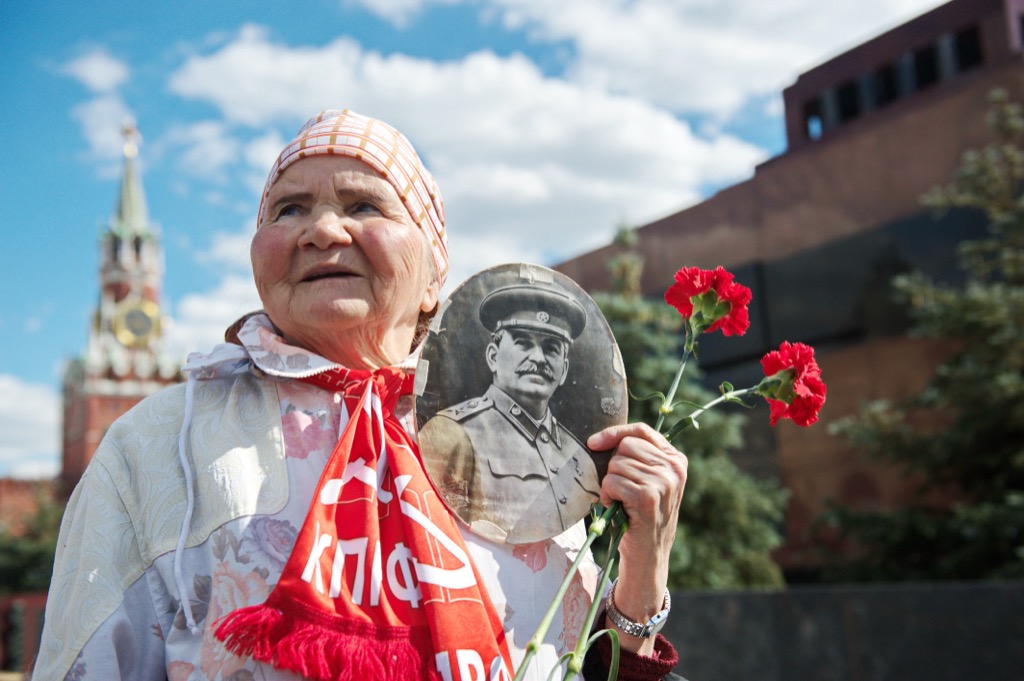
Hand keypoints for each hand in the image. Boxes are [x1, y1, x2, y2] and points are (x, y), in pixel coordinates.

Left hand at [588, 423, 686, 653]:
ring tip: (620, 503)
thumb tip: (602, 438)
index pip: (641, 430)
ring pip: (616, 464)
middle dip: (614, 467)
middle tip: (620, 491)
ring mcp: (664, 482)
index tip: (593, 443)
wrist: (648, 557)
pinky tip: (617, 509)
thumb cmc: (639, 517)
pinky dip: (607, 495)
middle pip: (626, 446)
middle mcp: (675, 468)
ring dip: (609, 485)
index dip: (615, 433)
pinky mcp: (648, 497)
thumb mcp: (646, 481)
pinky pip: (612, 481)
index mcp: (676, 460)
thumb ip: (637, 458)